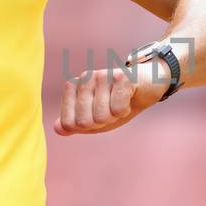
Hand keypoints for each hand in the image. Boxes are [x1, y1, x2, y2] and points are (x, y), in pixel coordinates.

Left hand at [53, 62, 168, 135]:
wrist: (148, 85)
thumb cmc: (119, 102)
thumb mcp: (94, 118)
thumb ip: (74, 124)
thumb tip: (57, 129)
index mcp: (74, 87)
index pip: (68, 123)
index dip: (86, 127)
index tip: (97, 115)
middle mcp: (84, 79)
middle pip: (84, 122)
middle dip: (101, 123)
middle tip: (111, 109)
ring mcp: (102, 76)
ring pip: (101, 116)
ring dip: (115, 116)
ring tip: (120, 102)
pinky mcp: (121, 77)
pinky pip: (118, 109)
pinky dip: (125, 110)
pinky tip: (128, 98)